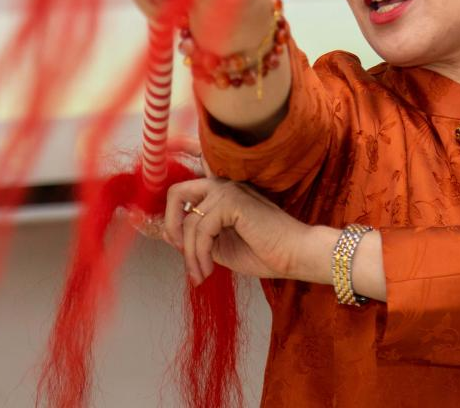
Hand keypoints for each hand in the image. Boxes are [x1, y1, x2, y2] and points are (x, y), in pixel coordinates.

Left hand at [163, 176, 314, 285]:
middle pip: (176, 192)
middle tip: (180, 252)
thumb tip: (165, 232)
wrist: (294, 256)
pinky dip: (199, 254)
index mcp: (220, 192)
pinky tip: (209, 270)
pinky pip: (201, 230)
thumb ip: (196, 237)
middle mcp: (222, 185)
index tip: (174, 244)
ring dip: (190, 254)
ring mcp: (228, 190)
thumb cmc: (264, 252)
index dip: (169, 214)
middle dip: (172, 225)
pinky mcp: (233, 202)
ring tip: (200, 274)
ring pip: (189, 221)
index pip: (184, 191)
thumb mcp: (219, 246)